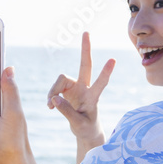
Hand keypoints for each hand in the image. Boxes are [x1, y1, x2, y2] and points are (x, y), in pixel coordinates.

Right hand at [46, 32, 114, 162]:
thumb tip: (54, 99)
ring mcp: (75, 87)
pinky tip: (50, 106)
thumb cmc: (86, 128)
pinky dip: (51, 96)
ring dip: (53, 91)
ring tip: (49, 106)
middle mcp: (85, 88)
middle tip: (86, 32)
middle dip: (85, 49)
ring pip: (61, 80)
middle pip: (84, 65)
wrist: (86, 131)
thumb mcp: (78, 124)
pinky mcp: (67, 90)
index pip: (100, 83)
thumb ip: (66, 112)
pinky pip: (55, 88)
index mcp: (93, 97)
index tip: (113, 59)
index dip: (105, 72)